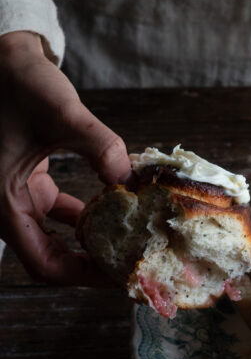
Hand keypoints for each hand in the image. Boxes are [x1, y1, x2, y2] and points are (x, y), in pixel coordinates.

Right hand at [0, 31, 130, 283]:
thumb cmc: (18, 83)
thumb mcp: (61, 112)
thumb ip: (97, 144)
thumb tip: (128, 176)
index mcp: (1, 202)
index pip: (41, 263)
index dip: (80, 275)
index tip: (117, 274)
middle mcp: (3, 204)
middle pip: (48, 256)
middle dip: (89, 263)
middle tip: (130, 263)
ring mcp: (14, 193)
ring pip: (52, 235)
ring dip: (88, 240)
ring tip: (127, 240)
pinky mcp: (27, 179)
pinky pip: (55, 211)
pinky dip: (83, 214)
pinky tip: (114, 208)